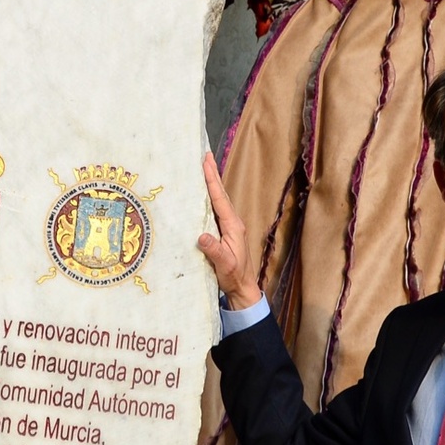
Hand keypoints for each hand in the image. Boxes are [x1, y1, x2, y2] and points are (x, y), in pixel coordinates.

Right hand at [195, 152, 258, 308]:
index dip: (212, 181)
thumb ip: (214, 250)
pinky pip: (215, 210)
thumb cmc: (234, 276)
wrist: (242, 288)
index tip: (206, 163)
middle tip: (205, 156)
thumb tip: (202, 235)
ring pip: (218, 200)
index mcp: (233, 226)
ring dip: (211, 184)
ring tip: (203, 169)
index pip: (220, 199)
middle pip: (220, 194)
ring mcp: (228, 227)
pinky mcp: (224, 233)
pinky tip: (203, 195)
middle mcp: (232, 223)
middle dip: (212, 175)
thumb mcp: (224, 264)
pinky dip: (209, 198)